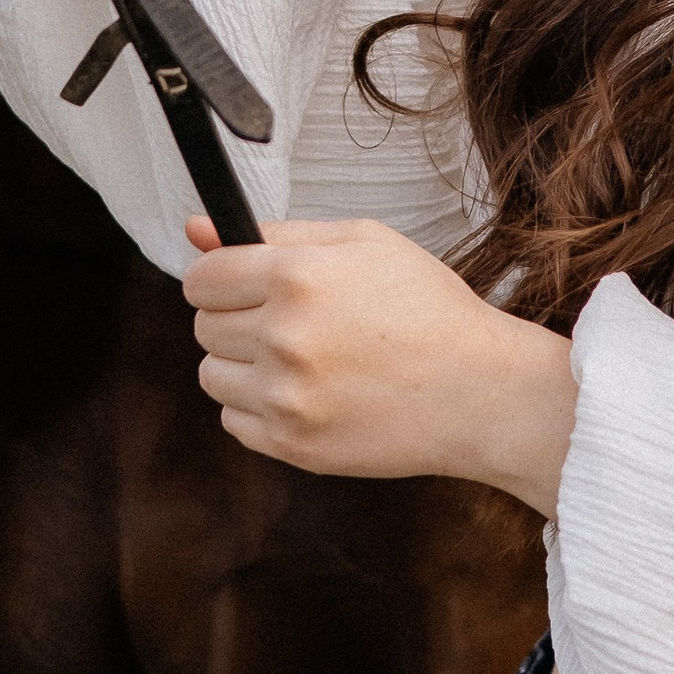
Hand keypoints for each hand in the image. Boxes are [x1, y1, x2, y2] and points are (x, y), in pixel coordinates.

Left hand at [182, 213, 577, 516]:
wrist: (479, 393)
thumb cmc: (427, 309)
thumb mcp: (364, 243)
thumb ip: (276, 232)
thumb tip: (194, 228)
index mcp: (298, 277)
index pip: (202, 278)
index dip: (220, 277)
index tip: (243, 285)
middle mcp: (284, 337)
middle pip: (203, 326)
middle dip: (238, 320)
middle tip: (294, 323)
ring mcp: (286, 397)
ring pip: (211, 375)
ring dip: (244, 366)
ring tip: (303, 361)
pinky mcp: (292, 444)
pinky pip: (234, 421)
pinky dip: (261, 408)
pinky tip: (311, 395)